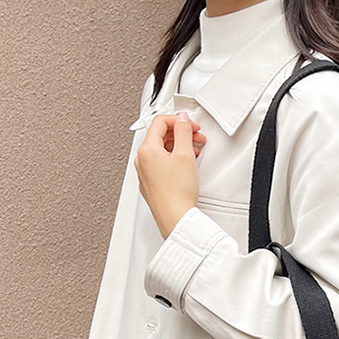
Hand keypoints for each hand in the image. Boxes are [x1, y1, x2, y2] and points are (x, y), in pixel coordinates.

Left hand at [134, 112, 207, 238]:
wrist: (176, 218)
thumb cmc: (177, 193)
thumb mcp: (185, 155)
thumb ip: (183, 131)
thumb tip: (182, 120)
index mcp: (146, 150)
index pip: (160, 122)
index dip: (178, 120)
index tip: (191, 125)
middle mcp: (142, 161)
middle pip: (160, 136)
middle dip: (180, 134)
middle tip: (196, 137)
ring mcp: (145, 173)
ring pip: (161, 151)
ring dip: (178, 147)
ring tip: (194, 152)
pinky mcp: (152, 184)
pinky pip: (161, 165)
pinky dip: (174, 160)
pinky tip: (186, 166)